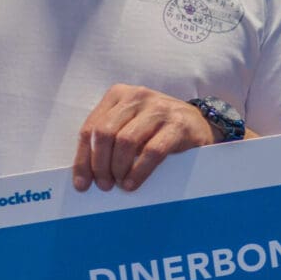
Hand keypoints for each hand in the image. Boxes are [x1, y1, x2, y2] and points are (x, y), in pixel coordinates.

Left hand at [72, 84, 213, 192]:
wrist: (198, 124)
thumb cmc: (157, 129)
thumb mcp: (130, 124)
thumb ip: (109, 138)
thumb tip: (86, 172)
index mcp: (119, 95)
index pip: (91, 128)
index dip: (83, 158)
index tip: (82, 183)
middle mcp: (137, 97)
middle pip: (105, 133)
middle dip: (100, 165)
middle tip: (104, 184)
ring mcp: (159, 109)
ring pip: (125, 142)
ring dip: (119, 169)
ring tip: (121, 184)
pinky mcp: (177, 124)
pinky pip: (152, 151)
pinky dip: (139, 171)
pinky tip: (134, 182)